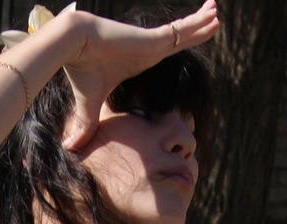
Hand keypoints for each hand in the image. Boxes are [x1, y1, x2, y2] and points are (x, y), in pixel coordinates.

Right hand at [56, 3, 218, 150]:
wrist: (74, 47)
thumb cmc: (80, 73)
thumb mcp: (90, 106)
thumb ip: (86, 124)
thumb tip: (70, 148)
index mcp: (140, 60)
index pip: (167, 50)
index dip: (180, 43)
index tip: (191, 37)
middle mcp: (149, 49)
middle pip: (180, 38)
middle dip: (196, 28)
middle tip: (213, 20)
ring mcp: (153, 43)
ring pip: (185, 31)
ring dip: (201, 22)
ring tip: (216, 12)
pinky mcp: (154, 40)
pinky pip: (182, 30)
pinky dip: (198, 23)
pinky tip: (212, 15)